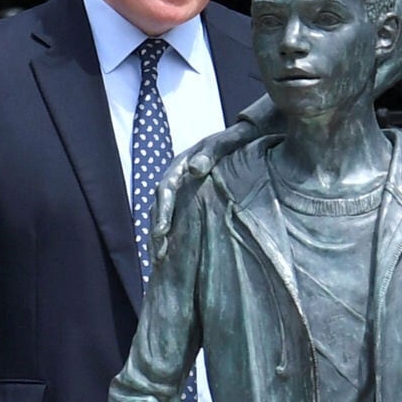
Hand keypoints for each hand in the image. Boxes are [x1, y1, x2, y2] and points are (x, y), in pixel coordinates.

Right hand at [150, 99, 275, 251]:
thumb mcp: (224, 143)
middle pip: (159, 206)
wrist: (245, 138)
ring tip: (159, 263)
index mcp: (182, 164)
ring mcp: (182, 189)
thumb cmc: (235, 142)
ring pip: (163, 214)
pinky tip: (173, 256)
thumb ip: (211, 153)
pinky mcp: (190, 199)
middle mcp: (177, 177)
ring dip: (160, 237)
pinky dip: (172, 236)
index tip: (161, 232)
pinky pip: (176, 219)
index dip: (163, 211)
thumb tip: (195, 169)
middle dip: (157, 231)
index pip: (166, 189)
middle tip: (158, 256)